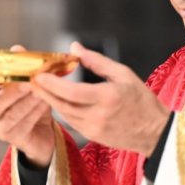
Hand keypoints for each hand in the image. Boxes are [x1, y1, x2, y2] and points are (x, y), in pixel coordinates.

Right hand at [0, 46, 55, 166]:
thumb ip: (20, 65)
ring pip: (13, 114)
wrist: (42, 130)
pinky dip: (36, 111)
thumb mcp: (25, 81)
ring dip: (28, 100)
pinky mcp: (15, 139)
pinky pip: (26, 123)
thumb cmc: (29, 102)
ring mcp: (0, 129)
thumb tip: (17, 49)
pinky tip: (46, 101)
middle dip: (13, 91)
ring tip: (41, 89)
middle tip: (28, 81)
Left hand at [31, 42, 169, 155]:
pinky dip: (62, 108)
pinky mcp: (92, 136)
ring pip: (64, 113)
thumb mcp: (123, 73)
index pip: (72, 92)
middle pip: (62, 104)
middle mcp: (98, 115)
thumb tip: (74, 48)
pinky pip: (71, 121)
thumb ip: (96, 61)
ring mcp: (94, 129)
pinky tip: (57, 98)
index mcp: (107, 97)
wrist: (153, 131)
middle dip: (44, 92)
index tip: (38, 74)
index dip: (52, 84)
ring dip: (51, 100)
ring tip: (41, 86)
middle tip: (31, 79)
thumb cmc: (141, 100)